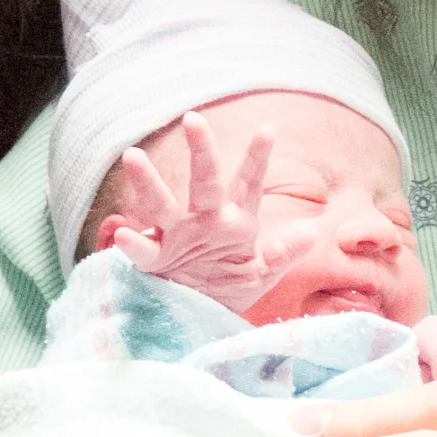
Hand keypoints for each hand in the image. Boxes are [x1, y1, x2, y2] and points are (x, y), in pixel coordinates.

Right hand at [100, 112, 290, 313]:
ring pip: (161, 204)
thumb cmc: (226, 289)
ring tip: (133, 156)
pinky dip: (133, 243)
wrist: (195, 317)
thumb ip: (282, 256)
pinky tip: (125, 234)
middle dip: (200, 151)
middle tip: (193, 119)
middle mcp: (204, 221)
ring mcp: (175, 237)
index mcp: (235, 222)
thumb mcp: (259, 276)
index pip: (248, 184)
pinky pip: (143, 251)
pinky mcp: (155, 261)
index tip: (267, 128)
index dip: (257, 157)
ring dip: (148, 182)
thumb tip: (311, 232)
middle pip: (202, 181)